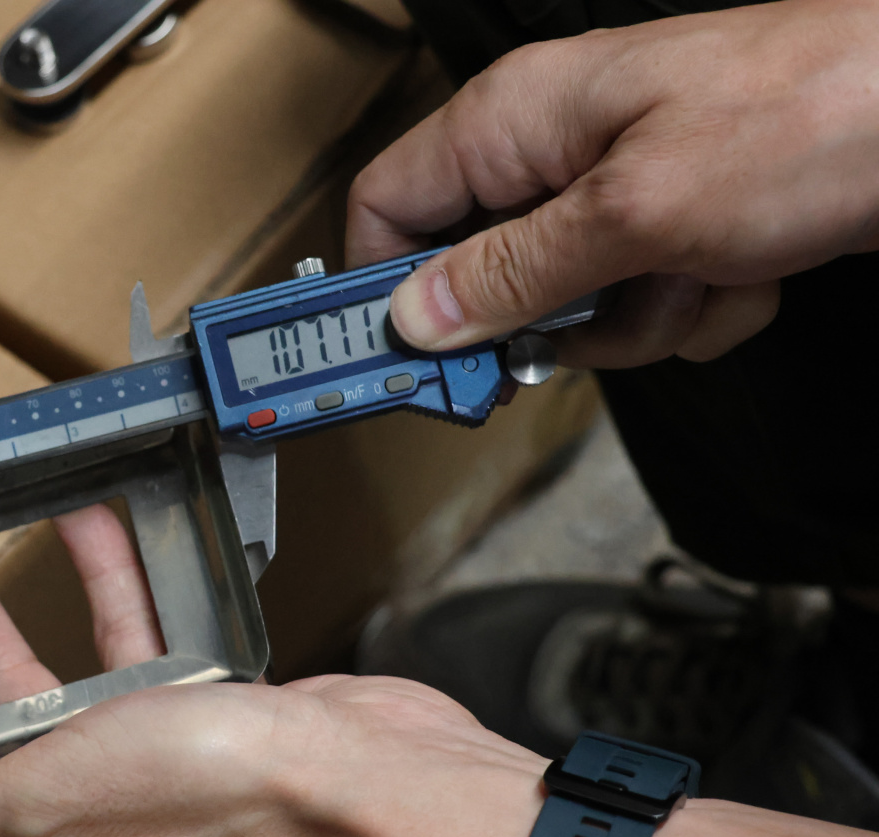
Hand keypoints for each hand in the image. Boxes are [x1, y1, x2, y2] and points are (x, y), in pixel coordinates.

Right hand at [346, 0, 878, 366]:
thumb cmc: (809, 116)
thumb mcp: (634, 212)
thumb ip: (513, 274)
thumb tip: (416, 316)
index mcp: (515, 121)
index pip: (387, 207)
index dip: (383, 288)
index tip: (403, 363)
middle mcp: (554, 154)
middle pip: (485, 278)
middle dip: (553, 320)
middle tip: (594, 322)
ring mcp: (618, 191)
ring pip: (573, 308)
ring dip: (644, 319)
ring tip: (706, 272)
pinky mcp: (675, 224)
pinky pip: (646, 305)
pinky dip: (700, 307)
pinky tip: (748, 266)